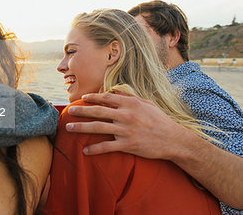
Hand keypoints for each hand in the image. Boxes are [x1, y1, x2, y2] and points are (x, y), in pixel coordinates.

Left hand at [66, 92, 191, 159]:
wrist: (173, 140)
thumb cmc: (160, 120)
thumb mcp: (147, 104)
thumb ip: (130, 98)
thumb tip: (116, 91)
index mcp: (131, 103)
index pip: (106, 97)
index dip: (93, 97)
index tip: (83, 98)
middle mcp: (126, 115)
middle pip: (98, 111)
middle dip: (81, 110)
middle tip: (69, 111)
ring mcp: (126, 131)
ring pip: (98, 128)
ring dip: (81, 127)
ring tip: (69, 127)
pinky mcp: (127, 145)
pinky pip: (107, 147)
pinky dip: (94, 149)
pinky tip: (85, 150)